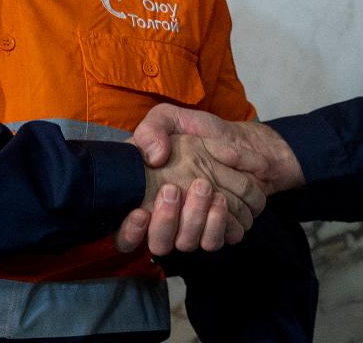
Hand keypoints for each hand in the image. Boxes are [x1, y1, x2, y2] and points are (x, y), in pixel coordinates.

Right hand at [130, 134, 267, 253]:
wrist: (238, 141)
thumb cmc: (197, 132)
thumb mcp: (169, 119)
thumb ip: (152, 130)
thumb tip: (154, 157)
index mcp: (143, 200)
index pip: (125, 235)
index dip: (129, 232)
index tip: (139, 212)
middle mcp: (167, 222)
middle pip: (159, 243)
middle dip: (166, 221)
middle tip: (173, 190)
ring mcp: (193, 230)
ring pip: (188, 244)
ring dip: (195, 219)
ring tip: (205, 187)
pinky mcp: (219, 231)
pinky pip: (216, 241)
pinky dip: (220, 223)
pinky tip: (222, 201)